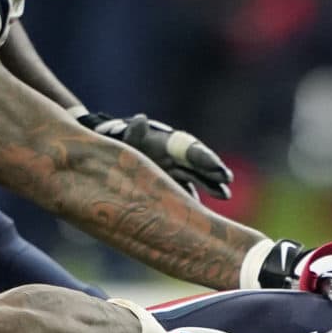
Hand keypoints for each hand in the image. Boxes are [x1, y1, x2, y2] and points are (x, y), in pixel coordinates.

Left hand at [72, 109, 233, 199]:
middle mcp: (174, 157)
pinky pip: (184, 192)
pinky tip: (201, 213)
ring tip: (224, 195)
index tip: (217, 167)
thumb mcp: (122, 139)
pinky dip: (192, 201)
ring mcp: (172, 171)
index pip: (190, 150)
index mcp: (167, 143)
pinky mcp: (169, 185)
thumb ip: (133, 134)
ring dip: (211, 186)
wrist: (105, 154)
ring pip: (196, 179)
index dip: (205, 159)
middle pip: (198, 165)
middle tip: (226, 181)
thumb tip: (141, 119)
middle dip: (213, 172)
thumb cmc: (115, 144)